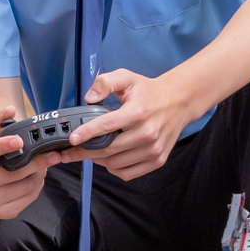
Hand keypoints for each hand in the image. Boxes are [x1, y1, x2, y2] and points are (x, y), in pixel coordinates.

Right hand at [0, 110, 55, 220]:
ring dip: (40, 174)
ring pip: (28, 185)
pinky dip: (37, 187)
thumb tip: (10, 109)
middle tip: (53, 155)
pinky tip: (34, 180)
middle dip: (39, 162)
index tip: (19, 140)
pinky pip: (30, 198)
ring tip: (41, 167)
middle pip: (16, 171)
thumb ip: (0, 121)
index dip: (4, 145)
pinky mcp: (2, 213)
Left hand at [76, 67, 202, 181]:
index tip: (72, 139)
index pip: (107, 126)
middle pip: (108, 149)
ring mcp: (153, 149)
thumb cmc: (149, 92)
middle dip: (85, 151)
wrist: (179, 102)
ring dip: (99, 160)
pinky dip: (114, 169)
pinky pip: (128, 173)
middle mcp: (147, 133)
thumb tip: (89, 97)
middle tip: (71, 151)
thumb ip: (105, 82)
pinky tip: (109, 159)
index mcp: (138, 112)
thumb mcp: (127, 78)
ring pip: (115, 163)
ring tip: (92, 151)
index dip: (86, 133)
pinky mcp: (157, 160)